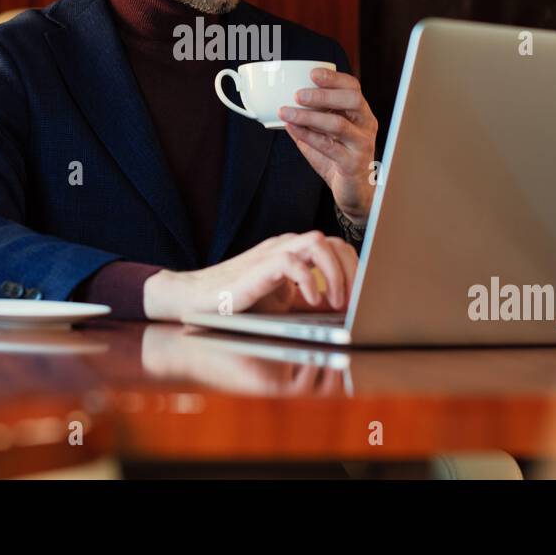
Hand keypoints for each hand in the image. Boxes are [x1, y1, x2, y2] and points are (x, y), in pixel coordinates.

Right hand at [143, 231, 359, 321]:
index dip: (354, 271)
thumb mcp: (283, 304)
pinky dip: (309, 281)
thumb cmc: (239, 304)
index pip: (337, 248)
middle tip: (352, 304)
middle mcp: (286, 247)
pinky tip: (311, 302)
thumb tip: (345, 312)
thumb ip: (309, 299)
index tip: (359, 300)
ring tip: (335, 303)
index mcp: (294, 252)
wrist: (196, 301)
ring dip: (335, 274)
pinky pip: (293, 261)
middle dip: (352, 273)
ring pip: (319, 242)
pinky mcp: (260, 266)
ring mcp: (273, 254)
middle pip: (335, 242)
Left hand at [278, 67, 377, 223]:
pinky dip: (307, 135)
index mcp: (361, 113)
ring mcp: (362, 144)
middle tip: (298, 94)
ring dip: (309, 116)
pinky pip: (328, 146)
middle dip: (324, 94)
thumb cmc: (339, 158)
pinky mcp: (353, 163)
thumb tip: (283, 102)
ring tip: (287, 111)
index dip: (334, 78)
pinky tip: (292, 128)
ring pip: (338, 124)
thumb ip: (310, 118)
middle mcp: (366, 125)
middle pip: (352, 100)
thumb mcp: (325, 133)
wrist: (353, 191)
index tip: (312, 73)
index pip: (353, 88)